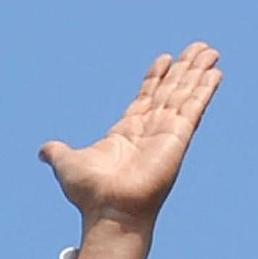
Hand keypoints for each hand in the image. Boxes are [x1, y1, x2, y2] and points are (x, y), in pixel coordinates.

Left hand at [40, 43, 219, 258]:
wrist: (108, 210)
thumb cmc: (90, 193)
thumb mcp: (67, 164)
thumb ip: (57, 152)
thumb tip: (43, 152)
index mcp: (127, 133)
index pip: (146, 98)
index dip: (156, 78)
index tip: (165, 59)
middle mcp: (150, 130)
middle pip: (170, 91)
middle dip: (184, 69)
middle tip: (199, 48)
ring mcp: (166, 132)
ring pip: (185, 95)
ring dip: (198, 73)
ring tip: (211, 51)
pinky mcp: (178, 137)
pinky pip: (194, 108)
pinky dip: (204, 90)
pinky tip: (214, 73)